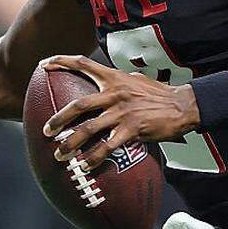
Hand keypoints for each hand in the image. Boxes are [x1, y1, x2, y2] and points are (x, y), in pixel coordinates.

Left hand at [41, 55, 199, 169]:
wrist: (183, 105)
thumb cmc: (158, 94)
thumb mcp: (135, 79)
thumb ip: (117, 81)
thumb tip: (103, 80)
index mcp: (114, 78)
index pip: (83, 64)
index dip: (62, 62)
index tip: (44, 64)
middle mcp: (114, 93)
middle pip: (78, 105)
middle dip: (59, 119)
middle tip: (46, 131)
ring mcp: (122, 112)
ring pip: (89, 128)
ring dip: (71, 144)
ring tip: (60, 156)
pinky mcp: (132, 129)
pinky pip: (107, 146)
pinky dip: (94, 157)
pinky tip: (85, 166)